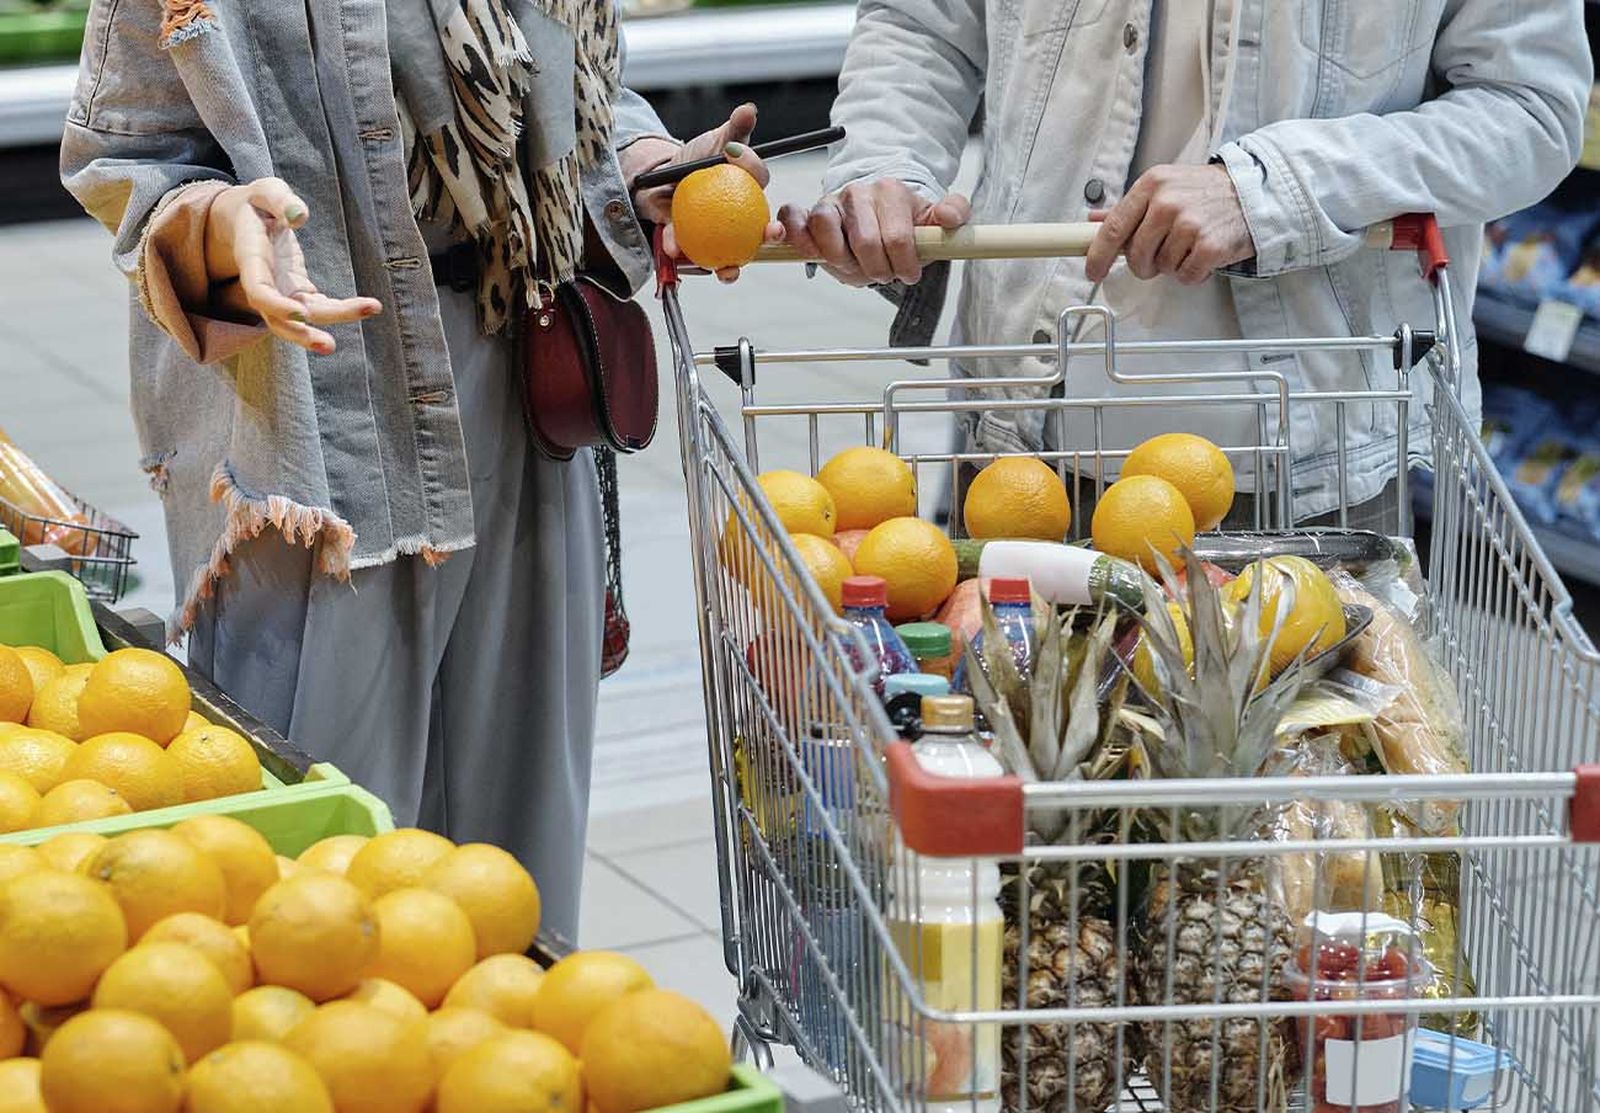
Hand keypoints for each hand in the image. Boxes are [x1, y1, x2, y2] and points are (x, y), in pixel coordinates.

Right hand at [204, 178, 382, 353]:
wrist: (247, 219)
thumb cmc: (257, 203)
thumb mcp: (265, 190)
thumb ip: (280, 199)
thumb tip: (300, 215)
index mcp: (252, 259)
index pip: (259, 292)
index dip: (277, 306)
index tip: (301, 313)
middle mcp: (265, 283)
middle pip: (280, 318)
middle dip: (303, 334)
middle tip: (330, 345)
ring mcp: (281, 291)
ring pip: (302, 319)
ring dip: (332, 323)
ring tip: (369, 310)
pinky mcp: (298, 290)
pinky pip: (318, 308)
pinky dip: (340, 310)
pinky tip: (367, 307)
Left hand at [627, 103, 783, 281]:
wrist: (656, 183)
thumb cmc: (692, 163)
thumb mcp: (712, 143)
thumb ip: (733, 130)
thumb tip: (749, 109)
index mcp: (748, 190)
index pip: (759, 178)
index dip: (754, 169)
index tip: (734, 153)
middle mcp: (741, 219)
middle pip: (760, 232)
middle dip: (771, 235)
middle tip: (772, 232)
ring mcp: (720, 239)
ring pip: (732, 258)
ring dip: (731, 268)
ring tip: (728, 270)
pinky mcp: (694, 249)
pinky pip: (690, 256)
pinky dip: (680, 250)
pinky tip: (673, 247)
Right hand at [777, 180, 968, 287]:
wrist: (876, 213)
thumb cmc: (902, 222)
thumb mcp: (933, 218)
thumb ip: (953, 213)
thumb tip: (950, 218)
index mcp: (890, 191)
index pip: (897, 238)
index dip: (903, 265)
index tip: (908, 273)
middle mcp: (858, 193)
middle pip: (864, 242)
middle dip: (876, 269)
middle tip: (883, 273)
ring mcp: (830, 202)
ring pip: (825, 230)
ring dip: (842, 261)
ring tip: (855, 267)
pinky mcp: (806, 213)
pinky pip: (792, 219)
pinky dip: (797, 237)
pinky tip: (813, 252)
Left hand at [1084, 164, 1253, 285]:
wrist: (1255, 193)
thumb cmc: (1206, 193)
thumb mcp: (1165, 187)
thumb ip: (1129, 207)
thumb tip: (1093, 221)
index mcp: (1151, 185)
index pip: (1114, 228)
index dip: (1098, 255)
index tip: (1092, 271)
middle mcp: (1167, 202)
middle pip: (1135, 255)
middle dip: (1144, 264)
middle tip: (1161, 254)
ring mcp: (1189, 224)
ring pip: (1161, 268)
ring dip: (1173, 265)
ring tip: (1190, 245)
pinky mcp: (1209, 246)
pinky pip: (1185, 276)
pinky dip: (1192, 273)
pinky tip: (1202, 254)